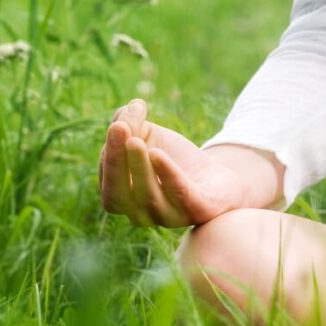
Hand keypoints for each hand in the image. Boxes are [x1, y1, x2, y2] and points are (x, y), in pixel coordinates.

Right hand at [98, 98, 241, 227]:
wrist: (217, 179)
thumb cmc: (174, 159)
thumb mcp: (147, 136)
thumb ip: (128, 120)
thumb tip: (130, 109)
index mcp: (124, 199)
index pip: (108, 181)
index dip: (110, 153)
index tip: (118, 124)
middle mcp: (141, 214)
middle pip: (119, 193)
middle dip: (116, 161)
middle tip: (119, 128)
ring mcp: (169, 217)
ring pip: (148, 197)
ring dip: (139, 167)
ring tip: (136, 141)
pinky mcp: (198, 210)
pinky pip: (180, 195)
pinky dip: (167, 175)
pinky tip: (158, 154)